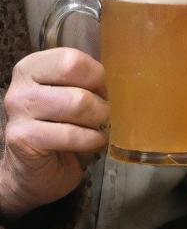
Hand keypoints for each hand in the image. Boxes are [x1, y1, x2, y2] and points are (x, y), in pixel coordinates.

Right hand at [0, 48, 108, 221]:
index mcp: (33, 67)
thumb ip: (89, 79)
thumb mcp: (73, 93)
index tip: (100, 91)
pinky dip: (91, 140)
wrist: (32, 169)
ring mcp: (18, 113)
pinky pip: (72, 134)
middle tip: (101, 113)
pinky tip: (90, 143)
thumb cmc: (61, 125)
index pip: (73, 59)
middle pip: (77, 80)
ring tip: (96, 128)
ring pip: (78, 105)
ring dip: (98, 121)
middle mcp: (21, 86)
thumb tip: (126, 75)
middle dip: (100, 100)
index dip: (96, 76)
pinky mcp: (22, 139)